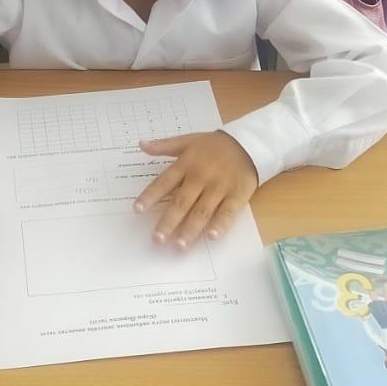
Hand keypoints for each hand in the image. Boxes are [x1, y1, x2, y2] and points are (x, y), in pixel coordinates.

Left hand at [133, 131, 258, 248]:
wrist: (248, 144)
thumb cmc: (214, 144)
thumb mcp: (188, 140)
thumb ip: (164, 145)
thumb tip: (141, 144)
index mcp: (186, 164)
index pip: (164, 182)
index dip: (150, 196)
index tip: (137, 210)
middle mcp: (200, 177)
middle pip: (181, 202)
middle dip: (168, 221)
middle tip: (157, 239)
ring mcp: (219, 188)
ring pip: (202, 210)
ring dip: (190, 228)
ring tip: (179, 245)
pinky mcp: (237, 195)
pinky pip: (228, 212)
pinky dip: (221, 224)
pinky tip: (212, 236)